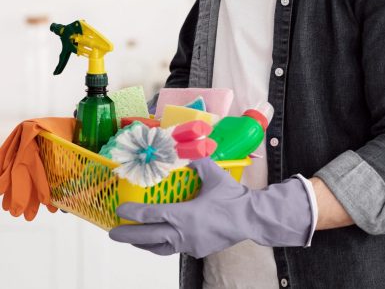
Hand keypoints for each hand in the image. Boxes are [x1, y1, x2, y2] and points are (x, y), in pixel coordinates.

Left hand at [109, 157, 314, 257]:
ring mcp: (189, 245)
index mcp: (184, 215)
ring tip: (133, 240)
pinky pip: (174, 250)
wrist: (251, 218)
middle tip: (113, 233)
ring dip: (143, 244)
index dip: (133, 213)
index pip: (151, 215)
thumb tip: (186, 154)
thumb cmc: (233, 198)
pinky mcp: (197, 251)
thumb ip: (198, 163)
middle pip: (148, 238)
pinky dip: (162, 245)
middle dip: (128, 235)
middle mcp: (183, 234)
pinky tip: (161, 239)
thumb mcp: (215, 175)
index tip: (119, 210)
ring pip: (159, 248)